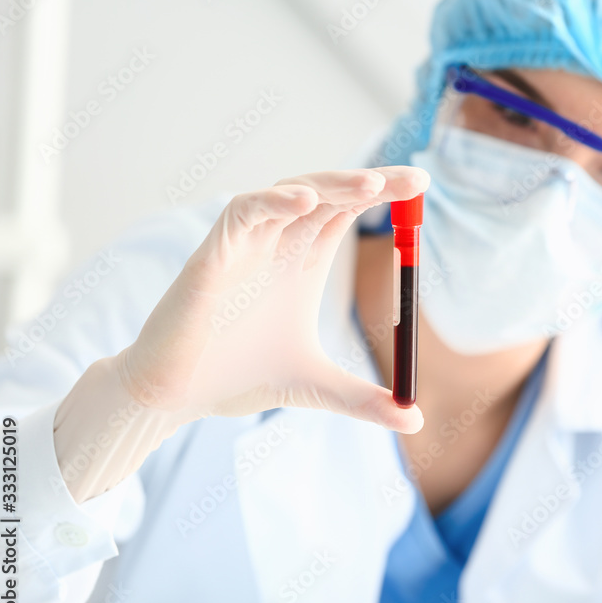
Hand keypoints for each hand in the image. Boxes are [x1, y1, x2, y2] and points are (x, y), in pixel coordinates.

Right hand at [54, 167, 428, 502]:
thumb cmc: (239, 378)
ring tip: (372, 186)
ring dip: (330, 185)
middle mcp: (277, 245)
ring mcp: (245, 245)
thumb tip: (415, 421)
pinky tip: (304, 202)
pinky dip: (271, 203)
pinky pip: (242, 213)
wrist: (178, 396)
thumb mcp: (317, 388)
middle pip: (328, 193)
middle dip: (372, 182)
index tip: (423, 186)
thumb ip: (364, 401)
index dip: (383, 193)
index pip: (347, 211)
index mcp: (303, 262)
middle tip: (416, 181)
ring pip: (289, 194)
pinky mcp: (212, 255)